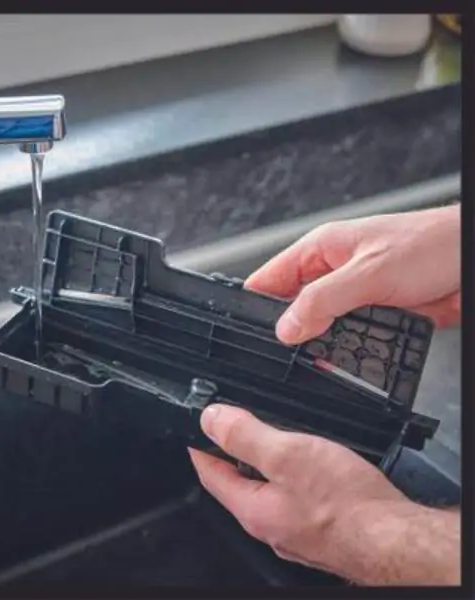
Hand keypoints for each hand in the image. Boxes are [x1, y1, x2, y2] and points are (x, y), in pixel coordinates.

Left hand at [190, 404, 460, 584]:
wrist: (397, 540)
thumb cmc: (347, 504)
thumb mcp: (287, 454)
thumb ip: (245, 435)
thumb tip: (211, 419)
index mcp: (253, 508)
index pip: (210, 474)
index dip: (199, 448)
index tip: (192, 432)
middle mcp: (269, 524)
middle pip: (236, 484)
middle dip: (230, 455)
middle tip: (229, 428)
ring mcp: (294, 530)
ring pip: (265, 491)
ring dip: (261, 465)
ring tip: (267, 438)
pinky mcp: (318, 528)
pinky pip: (291, 498)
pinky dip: (288, 477)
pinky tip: (304, 465)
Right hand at [245, 205, 460, 344]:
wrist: (473, 259)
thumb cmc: (432, 244)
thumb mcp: (368, 272)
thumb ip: (322, 300)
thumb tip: (286, 327)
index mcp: (321, 249)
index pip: (270, 277)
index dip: (254, 304)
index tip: (247, 330)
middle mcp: (332, 270)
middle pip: (291, 305)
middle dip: (287, 329)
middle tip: (284, 353)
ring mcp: (352, 293)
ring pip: (318, 323)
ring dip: (315, 341)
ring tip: (310, 360)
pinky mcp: (373, 312)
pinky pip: (345, 335)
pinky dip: (340, 348)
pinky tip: (338, 360)